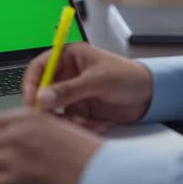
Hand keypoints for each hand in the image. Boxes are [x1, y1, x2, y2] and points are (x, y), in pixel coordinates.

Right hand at [23, 42, 152, 123]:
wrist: (151, 96)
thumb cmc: (129, 76)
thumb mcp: (98, 80)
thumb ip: (69, 90)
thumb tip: (42, 98)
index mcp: (69, 57)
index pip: (39, 67)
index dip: (31, 83)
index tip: (31, 100)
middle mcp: (67, 75)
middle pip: (42, 92)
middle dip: (47, 107)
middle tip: (52, 119)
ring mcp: (72, 94)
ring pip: (54, 111)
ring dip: (67, 120)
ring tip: (87, 122)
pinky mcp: (80, 111)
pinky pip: (68, 122)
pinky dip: (79, 126)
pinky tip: (98, 125)